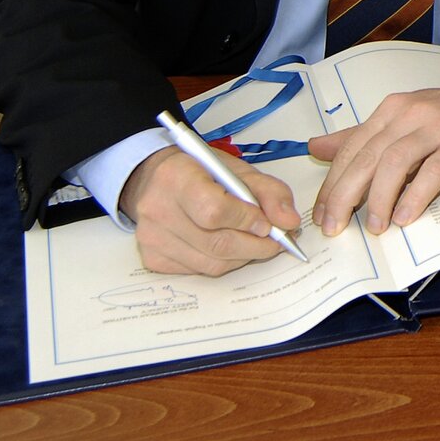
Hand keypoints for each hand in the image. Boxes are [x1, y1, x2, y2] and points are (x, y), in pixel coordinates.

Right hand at [120, 146, 301, 275]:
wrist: (156, 180)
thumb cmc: (199, 172)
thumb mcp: (237, 169)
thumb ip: (269, 191)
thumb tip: (289, 222)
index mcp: (176, 177)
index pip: (215, 210)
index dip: (247, 220)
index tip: (267, 222)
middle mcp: (156, 209)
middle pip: (216, 243)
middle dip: (255, 246)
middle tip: (274, 240)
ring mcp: (150, 237)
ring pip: (211, 263)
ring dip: (242, 257)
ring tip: (253, 241)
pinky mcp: (152, 258)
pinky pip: (198, 271)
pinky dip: (221, 263)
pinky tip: (226, 246)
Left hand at [308, 79, 439, 235]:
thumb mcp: (405, 120)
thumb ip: (362, 136)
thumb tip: (317, 148)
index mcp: (392, 109)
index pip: (352, 147)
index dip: (333, 183)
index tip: (321, 214)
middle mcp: (412, 113)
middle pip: (368, 156)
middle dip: (346, 195)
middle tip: (335, 226)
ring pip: (397, 162)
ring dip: (380, 198)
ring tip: (375, 227)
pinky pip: (435, 170)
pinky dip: (416, 195)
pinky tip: (406, 216)